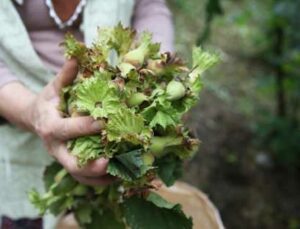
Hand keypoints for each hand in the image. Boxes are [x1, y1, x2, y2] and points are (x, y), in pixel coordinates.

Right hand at [26, 59, 112, 185]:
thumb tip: (77, 56)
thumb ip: (66, 75)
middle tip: (108, 162)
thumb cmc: (49, 102)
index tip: (104, 122)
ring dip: (99, 177)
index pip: (66, 129)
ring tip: (121, 174)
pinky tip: (117, 176)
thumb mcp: (54, 88)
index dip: (84, 126)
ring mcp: (63, 158)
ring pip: (78, 175)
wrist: (38, 119)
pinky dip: (99, 180)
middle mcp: (55, 147)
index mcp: (50, 127)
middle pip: (69, 162)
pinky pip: (83, 177)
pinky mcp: (70, 163)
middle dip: (89, 165)